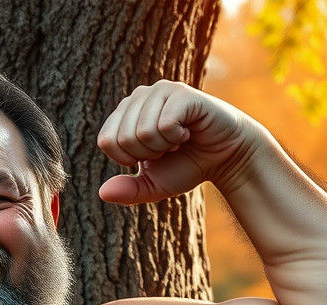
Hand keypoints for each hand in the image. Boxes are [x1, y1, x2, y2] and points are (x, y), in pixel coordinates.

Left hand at [97, 81, 260, 204]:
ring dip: (163, 147)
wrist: (224, 158)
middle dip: (147, 155)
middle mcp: (140, 96)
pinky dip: (176, 138)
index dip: (128, 159)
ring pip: (142, 132)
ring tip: (178, 140)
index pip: (106, 141)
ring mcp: (161, 90)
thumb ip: (127, 191)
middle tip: (167, 148)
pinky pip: (164, 125)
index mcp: (126, 113)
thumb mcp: (152, 185)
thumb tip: (103, 193)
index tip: (151, 155)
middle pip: (123, 138)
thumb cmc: (186, 165)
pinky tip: (188, 132)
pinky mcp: (182, 93)